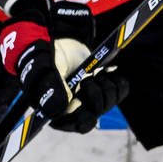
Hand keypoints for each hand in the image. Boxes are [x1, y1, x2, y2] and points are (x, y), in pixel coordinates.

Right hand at [0, 0, 126, 134]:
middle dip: (94, 94)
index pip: (78, 124)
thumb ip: (50, 87)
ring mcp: (91, 98)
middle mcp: (75, 108)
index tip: (82, 94)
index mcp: (57, 110)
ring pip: (109, 102)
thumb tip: (57, 110)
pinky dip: (117, 80)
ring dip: (104, 84)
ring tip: (93, 72)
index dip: (84, 113)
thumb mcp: (43, 68)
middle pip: (96, 114)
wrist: (54, 36)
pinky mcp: (104, 85)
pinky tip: (106, 71)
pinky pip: (120, 90)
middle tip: (85, 78)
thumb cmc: (42, 54)